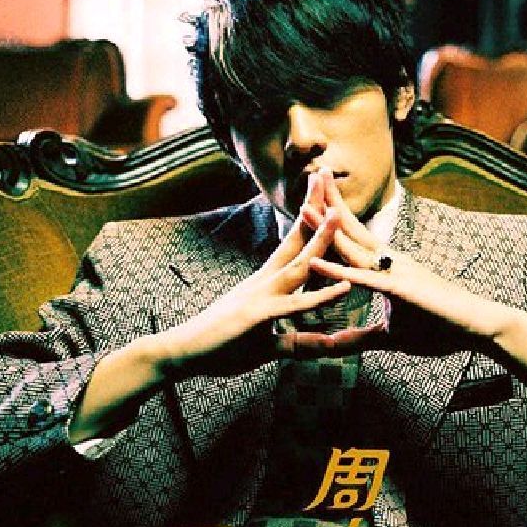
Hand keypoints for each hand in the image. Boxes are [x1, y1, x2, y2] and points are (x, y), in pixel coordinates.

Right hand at [156, 174, 381, 377]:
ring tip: (339, 214)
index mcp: (266, 282)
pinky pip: (296, 306)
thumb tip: (323, 342)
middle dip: (312, 208)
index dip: (307, 217)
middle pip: (296, 240)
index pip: (291, 243)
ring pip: (299, 265)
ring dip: (319, 239)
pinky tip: (344, 287)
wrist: (181, 352)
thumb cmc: (221, 345)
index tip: (320, 191)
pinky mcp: (259, 317)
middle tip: (327, 174)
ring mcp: (261, 297)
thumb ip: (299, 341)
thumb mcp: (268, 343)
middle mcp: (265, 282)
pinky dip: (321, 297)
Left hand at [300, 171, 510, 357]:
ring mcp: (395, 271)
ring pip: (353, 247)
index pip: (355, 236)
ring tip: (302, 208)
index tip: (313, 197)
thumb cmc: (440, 328)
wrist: (478, 327)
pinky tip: (316, 261)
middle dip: (328, 205)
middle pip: (352, 229)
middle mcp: (390, 261)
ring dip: (326, 228)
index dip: (334, 216)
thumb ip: (360, 337)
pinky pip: (363, 278)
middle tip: (309, 178)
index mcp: (387, 266)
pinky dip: (338, 270)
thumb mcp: (390, 336)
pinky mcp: (400, 289)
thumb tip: (334, 342)